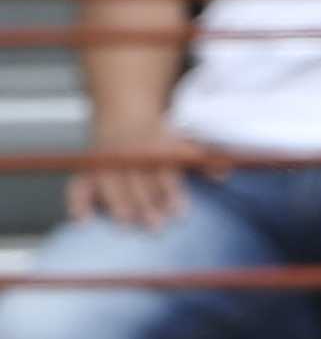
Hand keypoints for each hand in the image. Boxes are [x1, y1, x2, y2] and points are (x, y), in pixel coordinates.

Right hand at [68, 120, 222, 229]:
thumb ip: (204, 160)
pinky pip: (79, 183)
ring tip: (126, 223)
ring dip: (116, 202)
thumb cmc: (161, 138)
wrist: (124, 113)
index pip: (162, 169)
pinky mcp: (89, 169)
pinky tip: (82, 220)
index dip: (171, 191)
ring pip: (108, 181)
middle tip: (156, 224)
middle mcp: (127, 153)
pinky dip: (78, 200)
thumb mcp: (185, 142)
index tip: (180, 212)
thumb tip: (224, 172)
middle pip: (135, 179)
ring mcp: (106, 160)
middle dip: (145, 201)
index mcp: (153, 145)